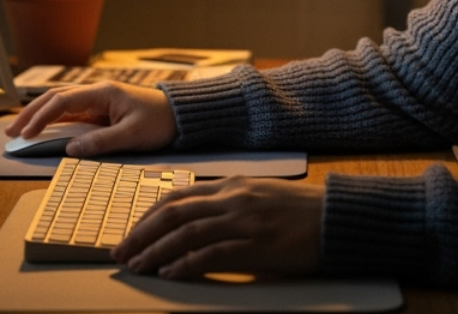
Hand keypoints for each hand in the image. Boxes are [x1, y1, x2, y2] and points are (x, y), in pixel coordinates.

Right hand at [4, 83, 176, 156]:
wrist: (180, 115)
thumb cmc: (159, 122)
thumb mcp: (132, 135)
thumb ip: (101, 141)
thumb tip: (70, 149)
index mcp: (102, 93)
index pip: (62, 101)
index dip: (40, 117)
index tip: (26, 134)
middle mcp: (96, 93)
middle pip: (54, 98)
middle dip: (30, 113)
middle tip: (10, 132)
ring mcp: (97, 101)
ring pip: (60, 104)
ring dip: (38, 115)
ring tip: (18, 130)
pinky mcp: (99, 111)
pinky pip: (70, 113)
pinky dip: (52, 120)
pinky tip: (40, 129)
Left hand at [112, 177, 323, 278]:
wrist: (336, 217)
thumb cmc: (300, 210)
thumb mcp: (260, 195)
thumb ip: (229, 201)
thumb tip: (195, 216)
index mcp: (233, 185)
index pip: (178, 196)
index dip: (148, 215)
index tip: (131, 232)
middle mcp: (233, 199)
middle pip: (174, 213)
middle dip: (141, 233)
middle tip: (121, 252)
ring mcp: (244, 222)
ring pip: (186, 233)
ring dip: (155, 250)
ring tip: (137, 265)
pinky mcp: (256, 247)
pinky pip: (212, 255)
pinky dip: (186, 264)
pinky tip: (170, 273)